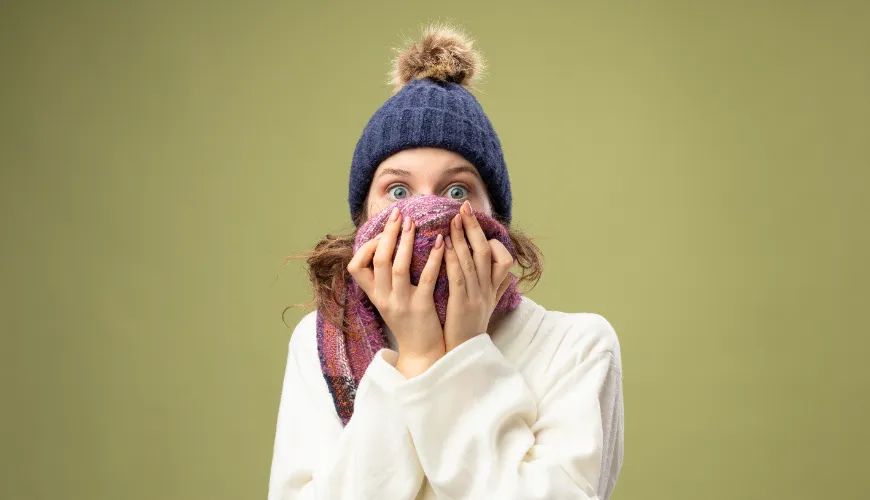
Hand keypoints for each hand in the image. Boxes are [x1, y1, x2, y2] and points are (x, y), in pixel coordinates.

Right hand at [346, 207, 446, 377]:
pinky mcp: (422, 308)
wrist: (421, 353)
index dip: (366, 246)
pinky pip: (427, 279)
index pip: (355, 266)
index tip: (382, 233)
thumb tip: (386, 245)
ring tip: (415, 223)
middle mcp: (383, 298)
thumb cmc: (407, 321)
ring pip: (399, 267)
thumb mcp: (388, 301)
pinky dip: (433, 259)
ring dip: (407, 242)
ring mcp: (402, 304)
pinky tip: (441, 243)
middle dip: (389, 234)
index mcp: (374, 295)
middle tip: (399, 214)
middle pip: (379, 260)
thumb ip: (384, 279)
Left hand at [442, 200, 513, 351]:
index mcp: (493, 289)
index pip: (503, 259)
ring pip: (473, 260)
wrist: (465, 355)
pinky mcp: (462, 304)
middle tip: (464, 207)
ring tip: (453, 219)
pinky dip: (453, 258)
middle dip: (475, 228)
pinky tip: (444, 245)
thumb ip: (492, 288)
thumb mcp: (485, 307)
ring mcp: (477, 296)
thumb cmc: (470, 330)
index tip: (477, 224)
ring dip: (462, 237)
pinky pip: (459, 276)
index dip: (491, 240)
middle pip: (486, 251)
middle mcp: (488, 290)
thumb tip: (504, 274)